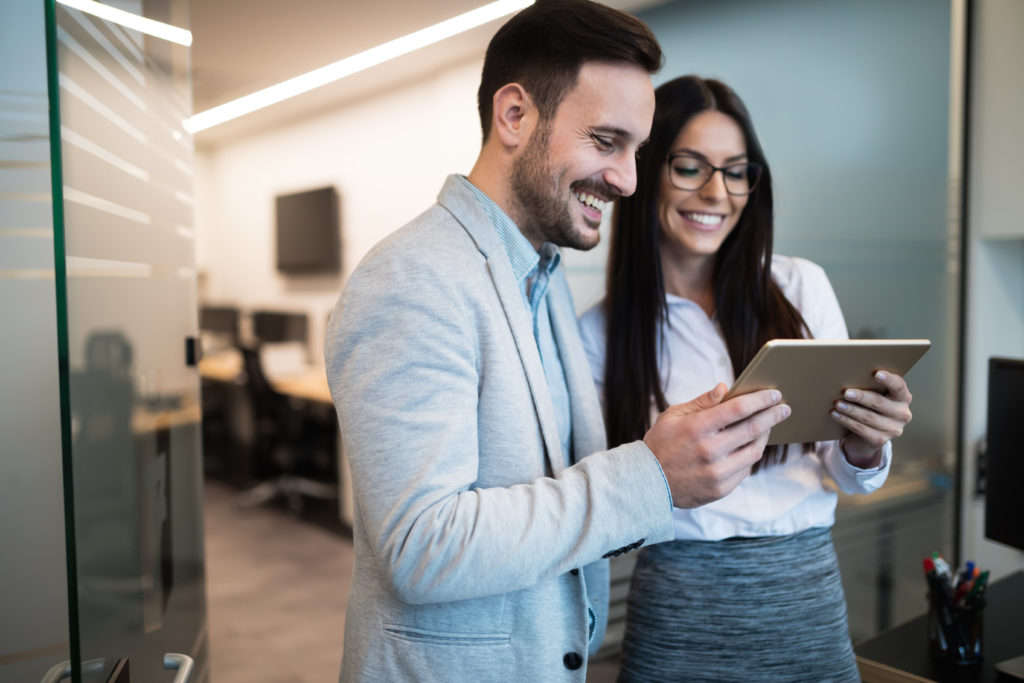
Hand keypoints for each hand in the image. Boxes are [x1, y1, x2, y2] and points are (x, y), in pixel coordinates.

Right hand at [643, 383, 789, 508]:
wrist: (648, 482)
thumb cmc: (661, 443)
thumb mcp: (673, 416)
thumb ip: (701, 402)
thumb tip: (724, 388)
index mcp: (696, 428)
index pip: (737, 409)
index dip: (760, 399)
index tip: (774, 393)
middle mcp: (709, 450)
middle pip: (752, 429)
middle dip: (772, 415)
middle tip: (784, 408)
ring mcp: (716, 472)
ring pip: (754, 451)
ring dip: (765, 435)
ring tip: (768, 426)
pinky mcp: (720, 489)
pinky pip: (745, 469)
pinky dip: (750, 455)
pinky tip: (750, 446)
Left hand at [831, 370, 912, 467]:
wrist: (865, 436)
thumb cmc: (868, 407)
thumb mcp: (873, 395)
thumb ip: (869, 386)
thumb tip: (848, 374)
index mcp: (903, 398)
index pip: (899, 386)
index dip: (888, 379)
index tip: (875, 373)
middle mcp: (902, 414)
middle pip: (880, 403)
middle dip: (861, 397)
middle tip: (845, 392)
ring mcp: (893, 429)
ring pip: (869, 417)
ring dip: (851, 410)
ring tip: (837, 404)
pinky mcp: (880, 441)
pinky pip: (862, 430)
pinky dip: (847, 421)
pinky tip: (835, 414)